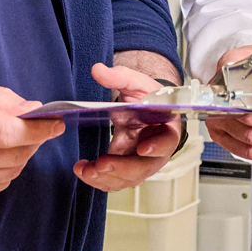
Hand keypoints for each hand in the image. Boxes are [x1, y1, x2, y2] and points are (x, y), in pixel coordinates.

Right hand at [0, 77, 64, 202]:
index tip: (56, 123)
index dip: (38, 130)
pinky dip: (4, 171)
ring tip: (10, 139)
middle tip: (33, 126)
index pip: (8, 133)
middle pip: (13, 155)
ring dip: (19, 156)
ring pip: (9, 172)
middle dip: (32, 140)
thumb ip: (4, 99)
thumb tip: (35, 110)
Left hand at [72, 63, 181, 191]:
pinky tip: (83, 170)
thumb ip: (119, 76)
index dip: (156, 147)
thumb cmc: (148, 97)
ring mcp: (142, 163)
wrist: (145, 109)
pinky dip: (99, 179)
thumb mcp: (136, 83)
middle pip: (144, 167)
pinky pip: (115, 180)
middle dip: (121, 168)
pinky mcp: (127, 169)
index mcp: (167, 129)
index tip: (143, 148)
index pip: (166, 141)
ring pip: (128, 179)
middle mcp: (157, 151)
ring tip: (85, 169)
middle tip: (101, 165)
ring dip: (106, 178)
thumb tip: (97, 70)